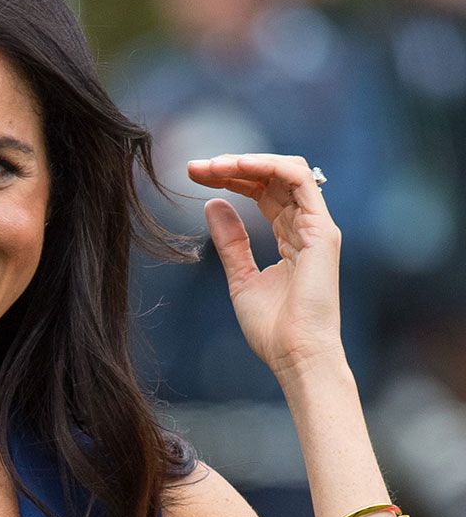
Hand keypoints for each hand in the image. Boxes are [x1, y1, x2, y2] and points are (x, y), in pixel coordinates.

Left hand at [187, 153, 346, 380]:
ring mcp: (317, 227)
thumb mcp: (240, 277)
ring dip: (247, 162)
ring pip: (287, 172)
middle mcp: (306, 226)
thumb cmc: (272, 327)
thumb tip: (212, 205)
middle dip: (232, 166)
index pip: (262, 193)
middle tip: (194, 167)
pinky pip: (301, 181)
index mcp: (290, 236)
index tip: (193, 176)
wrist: (295, 354)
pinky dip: (269, 166)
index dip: (230, 178)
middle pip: (272, 178)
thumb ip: (230, 241)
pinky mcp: (322, 231)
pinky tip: (238, 166)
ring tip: (211, 165)